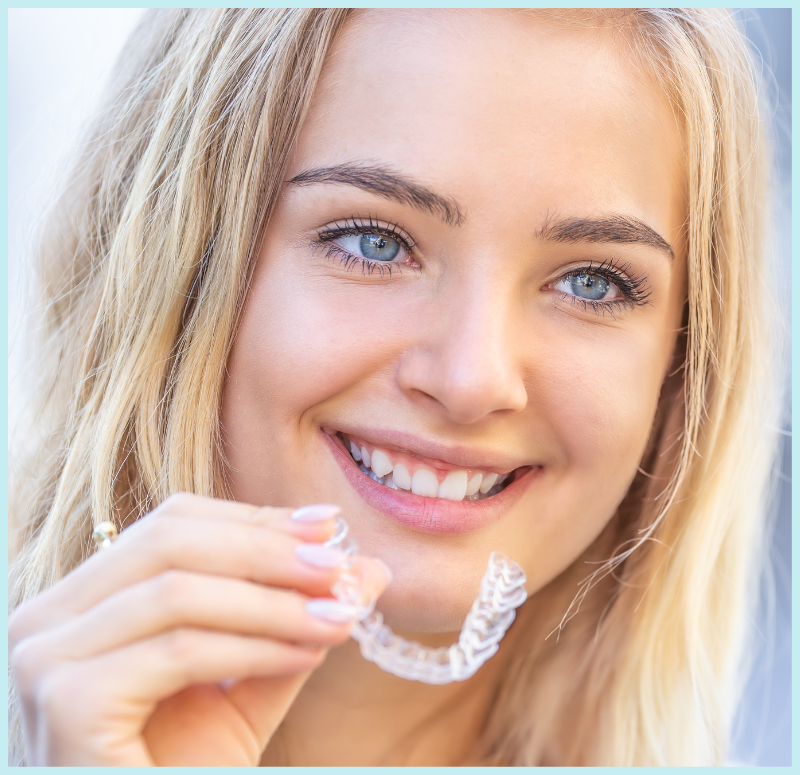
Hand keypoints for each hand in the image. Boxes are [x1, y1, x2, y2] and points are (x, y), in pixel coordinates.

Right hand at [8, 493, 389, 765]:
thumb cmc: (185, 767)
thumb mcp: (247, 680)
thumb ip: (296, 619)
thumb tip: (368, 568)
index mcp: (83, 600)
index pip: (172, 523)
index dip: (254, 519)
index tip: (326, 526)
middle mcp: (46, 618)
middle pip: (171, 540)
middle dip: (268, 549)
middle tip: (339, 567)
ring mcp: (45, 660)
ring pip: (179, 592)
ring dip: (275, 601)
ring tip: (340, 615)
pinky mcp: (65, 704)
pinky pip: (179, 651)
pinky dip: (253, 645)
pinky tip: (305, 654)